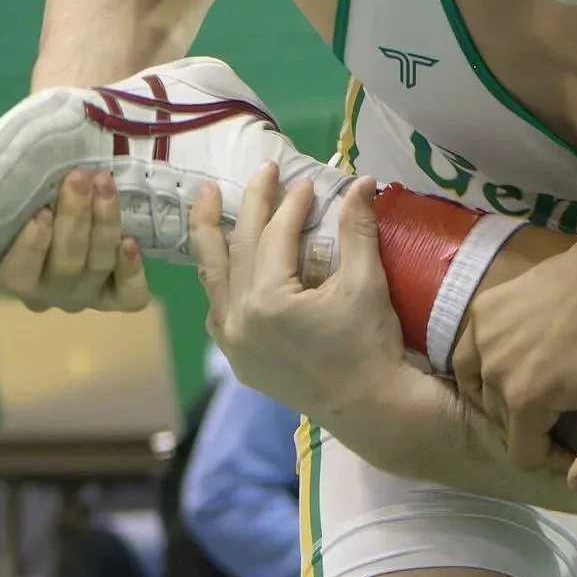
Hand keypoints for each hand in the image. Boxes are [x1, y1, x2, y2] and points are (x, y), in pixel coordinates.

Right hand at [0, 139, 148, 312]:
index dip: (30, 246)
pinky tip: (132, 241)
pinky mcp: (117, 296)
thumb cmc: (27, 193)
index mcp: (3, 273)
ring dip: (104, 225)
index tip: (41, 211)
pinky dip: (131, 271)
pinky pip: (128, 295)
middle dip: (74, 219)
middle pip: (63, 266)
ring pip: (95, 269)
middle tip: (81, 177)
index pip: (15, 273)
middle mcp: (42, 293)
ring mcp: (81, 296)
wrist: (74, 201)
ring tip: (105, 183)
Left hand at [191, 168, 443, 427]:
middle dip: (251, 204)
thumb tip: (363, 180)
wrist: (371, 407)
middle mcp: (238, 320)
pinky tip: (220, 264)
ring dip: (211, 236)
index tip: (308, 182)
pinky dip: (219, 283)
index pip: (275, 236)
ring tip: (206, 200)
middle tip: (262, 170)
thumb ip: (357, 229)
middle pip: (238, 248)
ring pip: (214, 277)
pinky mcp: (239, 360)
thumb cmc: (370, 345)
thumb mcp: (366, 282)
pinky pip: (218, 311)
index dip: (292, 204)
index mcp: (267, 300)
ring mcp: (234, 343)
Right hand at [454, 246, 576, 487]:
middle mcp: (492, 372)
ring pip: (482, 390)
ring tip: (538, 386)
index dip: (552, 456)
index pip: (523, 454)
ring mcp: (482, 337)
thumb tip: (576, 485)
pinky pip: (469, 354)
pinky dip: (483, 364)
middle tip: (564, 407)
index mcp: (524, 400)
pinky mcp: (482, 310)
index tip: (575, 442)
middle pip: (504, 422)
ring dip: (504, 396)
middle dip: (532, 425)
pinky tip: (508, 361)